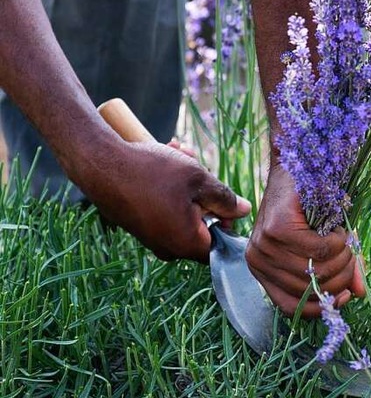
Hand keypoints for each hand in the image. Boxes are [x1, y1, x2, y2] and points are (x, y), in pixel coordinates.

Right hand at [81, 138, 250, 261]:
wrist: (100, 165)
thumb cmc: (151, 172)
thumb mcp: (198, 178)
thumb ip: (225, 198)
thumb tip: (244, 210)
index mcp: (187, 244)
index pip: (222, 244)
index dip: (228, 220)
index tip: (224, 197)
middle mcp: (169, 247)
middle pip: (202, 223)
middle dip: (204, 191)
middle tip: (198, 162)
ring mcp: (152, 237)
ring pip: (183, 209)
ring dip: (186, 181)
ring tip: (178, 150)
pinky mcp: (139, 224)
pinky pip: (164, 207)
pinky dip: (168, 184)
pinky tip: (165, 155)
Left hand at [245, 163, 365, 317]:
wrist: (297, 165)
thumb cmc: (309, 209)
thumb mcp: (323, 245)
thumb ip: (339, 270)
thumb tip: (358, 294)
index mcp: (262, 270)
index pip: (290, 306)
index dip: (321, 307)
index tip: (345, 296)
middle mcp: (257, 261)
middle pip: (310, 290)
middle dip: (341, 277)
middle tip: (352, 257)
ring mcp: (265, 245)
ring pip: (317, 270)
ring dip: (343, 257)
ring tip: (345, 240)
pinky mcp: (277, 228)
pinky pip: (320, 250)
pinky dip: (339, 242)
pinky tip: (339, 229)